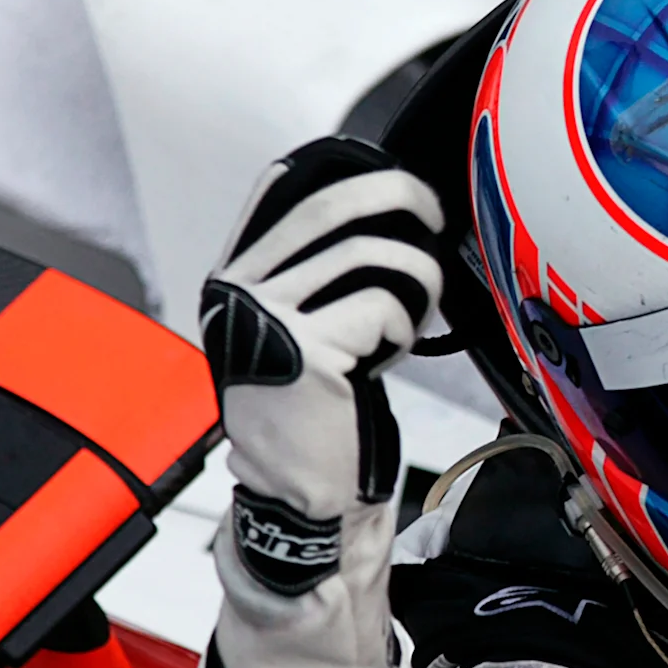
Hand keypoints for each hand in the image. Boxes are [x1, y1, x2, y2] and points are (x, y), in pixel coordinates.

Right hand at [200, 138, 444, 667]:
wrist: (300, 499)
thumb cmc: (313, 421)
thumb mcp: (303, 333)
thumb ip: (320, 275)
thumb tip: (387, 212)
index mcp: (235, 279)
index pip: (280, 185)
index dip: (342, 168)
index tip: (391, 178)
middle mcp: (240, 291)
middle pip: (331, 203)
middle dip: (398, 198)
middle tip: (432, 218)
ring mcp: (268, 317)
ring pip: (370, 252)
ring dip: (415, 276)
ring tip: (416, 310)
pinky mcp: (307, 349)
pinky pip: (382, 302)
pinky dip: (404, 323)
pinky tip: (393, 352)